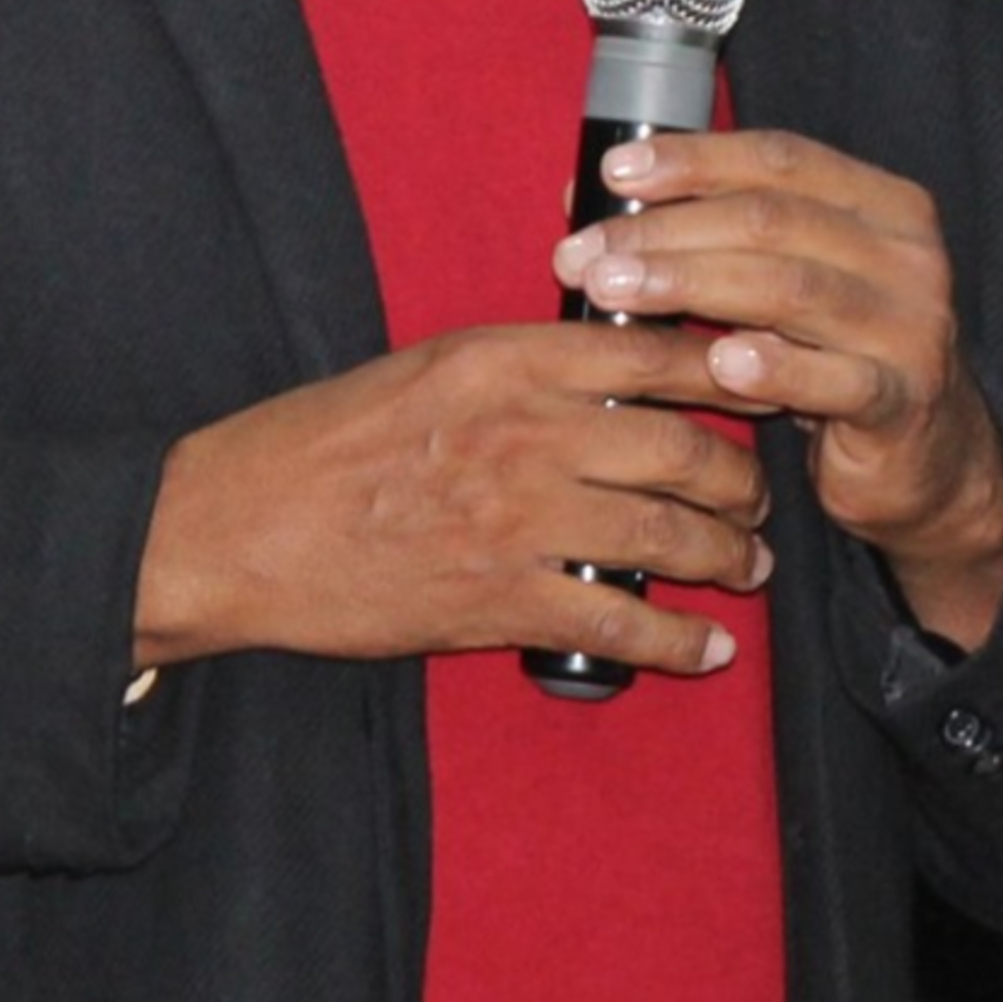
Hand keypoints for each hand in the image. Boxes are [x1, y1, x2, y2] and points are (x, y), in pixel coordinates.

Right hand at [134, 319, 771, 675]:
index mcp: (501, 358)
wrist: (234, 527)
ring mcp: (516, 519)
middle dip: (743, 481)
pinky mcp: (499, 602)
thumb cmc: (318, 443)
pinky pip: (623, 623)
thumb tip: (606, 369)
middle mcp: (523, 430)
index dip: (731, 372)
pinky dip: (681, 642)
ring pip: (669, 537)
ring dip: (730, 559)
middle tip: (758, 498)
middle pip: (683, 449)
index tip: (767, 385)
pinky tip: (706, 647)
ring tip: (748, 568)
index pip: (654, 354)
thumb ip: (514, 367)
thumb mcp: (421, 367)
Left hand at [551, 129, 1002, 646]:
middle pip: (771, 220)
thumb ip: (705, 231)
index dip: (693, 159)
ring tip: (614, 293)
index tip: (614, 172)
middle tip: (585, 253)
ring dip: (689, 285)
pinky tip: (718, 364)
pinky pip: (835, 379)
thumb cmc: (828, 354)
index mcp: (881, 204)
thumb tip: (584, 193)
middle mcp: (907, 255)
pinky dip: (774, 369)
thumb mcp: (776, 281)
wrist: (922, 460)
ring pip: (790, 289)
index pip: (779, 159)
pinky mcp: (906, 402)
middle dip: (664, 231)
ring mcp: (913, 328)